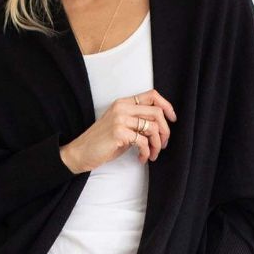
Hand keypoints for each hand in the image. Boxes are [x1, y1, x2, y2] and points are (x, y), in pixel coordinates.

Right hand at [61, 90, 176, 172]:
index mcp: (123, 103)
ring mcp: (120, 119)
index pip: (152, 95)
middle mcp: (122, 107)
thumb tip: (160, 125)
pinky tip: (141, 158)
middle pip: (157, 112)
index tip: (172, 120)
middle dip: (165, 131)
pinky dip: (146, 152)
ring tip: (152, 154)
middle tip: (162, 145)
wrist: (81, 152)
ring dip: (156, 145)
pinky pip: (143, 142)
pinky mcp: (118, 133)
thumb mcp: (121, 126)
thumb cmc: (102, 142)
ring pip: (153, 128)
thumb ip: (137, 121)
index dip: (167, 106)